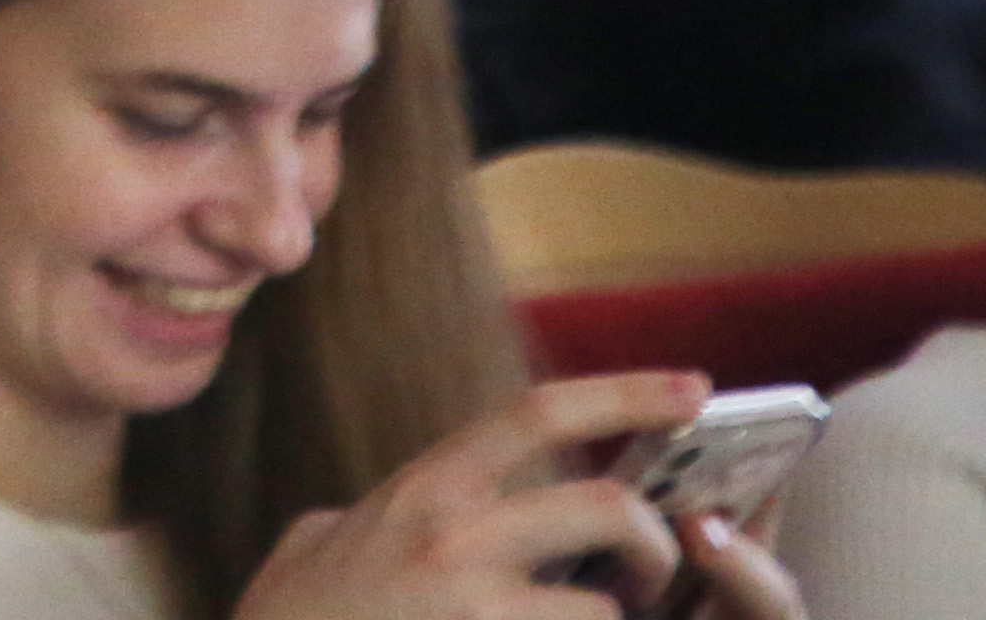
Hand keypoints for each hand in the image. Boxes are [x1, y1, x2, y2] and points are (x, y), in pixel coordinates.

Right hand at [234, 374, 731, 618]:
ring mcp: (468, 605)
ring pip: (602, 608)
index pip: (538, 411)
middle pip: (605, 508)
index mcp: (424, 486)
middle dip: (653, 543)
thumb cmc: (290, 618)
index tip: (695, 389)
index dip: (625, 392)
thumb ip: (367, 515)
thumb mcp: (320, 541)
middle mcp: (451, 534)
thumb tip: (373, 513)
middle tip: (653, 572)